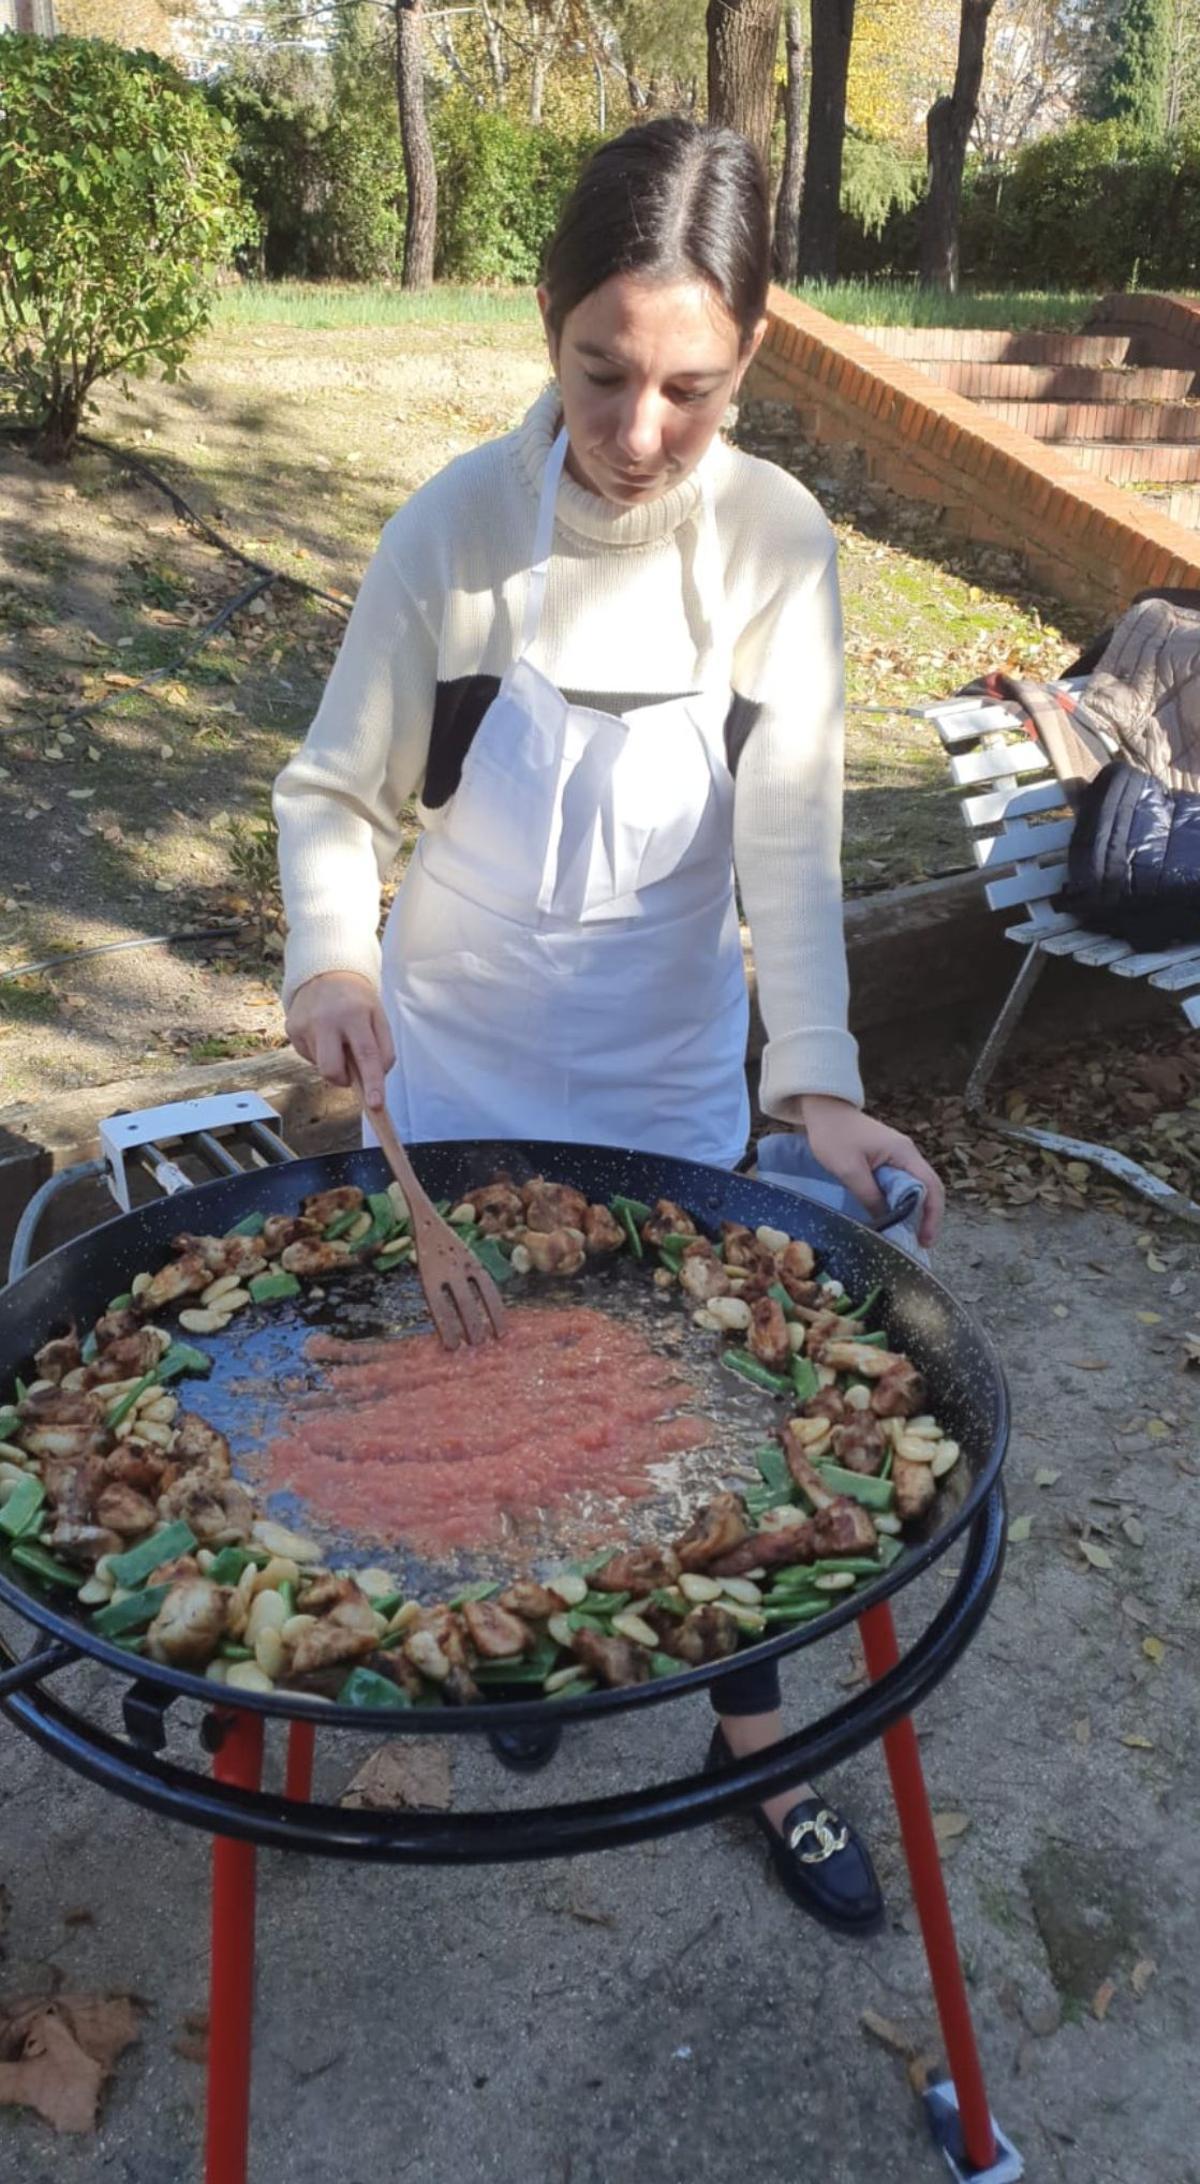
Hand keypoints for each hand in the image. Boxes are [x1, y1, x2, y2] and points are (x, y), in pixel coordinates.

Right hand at [285, 971, 395, 1110]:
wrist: (324, 972)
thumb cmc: (356, 999)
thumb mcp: (378, 1016)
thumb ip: (383, 1048)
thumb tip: (377, 1078)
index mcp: (354, 1014)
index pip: (366, 1055)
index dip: (372, 1082)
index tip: (375, 1104)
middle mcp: (326, 1020)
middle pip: (332, 1070)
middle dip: (343, 1080)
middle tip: (351, 1067)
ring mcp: (304, 1026)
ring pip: (320, 1066)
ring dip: (333, 1062)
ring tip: (336, 1040)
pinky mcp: (291, 1029)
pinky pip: (309, 1056)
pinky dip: (320, 1052)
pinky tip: (323, 1034)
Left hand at [797, 1094, 943, 1248]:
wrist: (823, 1109)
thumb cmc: (834, 1135)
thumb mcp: (849, 1170)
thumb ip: (870, 1196)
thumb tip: (887, 1222)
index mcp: (904, 1153)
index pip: (931, 1187)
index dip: (933, 1216)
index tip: (925, 1240)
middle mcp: (907, 1154)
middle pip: (929, 1188)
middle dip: (927, 1217)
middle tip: (919, 1243)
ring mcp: (898, 1155)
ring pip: (915, 1187)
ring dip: (914, 1210)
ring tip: (907, 1235)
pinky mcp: (887, 1158)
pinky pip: (901, 1183)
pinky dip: (901, 1201)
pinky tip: (893, 1216)